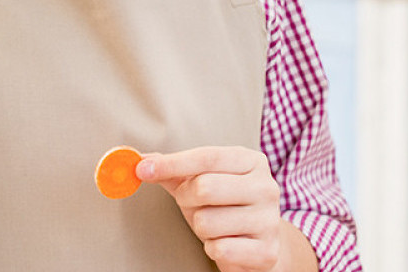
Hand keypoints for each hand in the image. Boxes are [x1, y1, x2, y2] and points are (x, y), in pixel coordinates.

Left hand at [137, 147, 285, 271]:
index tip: (143, 169)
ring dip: (201, 227)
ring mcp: (269, 219)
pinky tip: (226, 243)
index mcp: (252, 162)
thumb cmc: (226, 207)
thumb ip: (174, 169)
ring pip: (206, 221)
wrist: (260, 243)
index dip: (172, 163)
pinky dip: (213, 248)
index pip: (207, 156)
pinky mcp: (266, 251)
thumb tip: (139, 160)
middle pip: (204, 187)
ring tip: (215, 226)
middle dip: (187, 200)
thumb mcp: (202, 182)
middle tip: (194, 204)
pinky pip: (219, 248)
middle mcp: (266, 187)